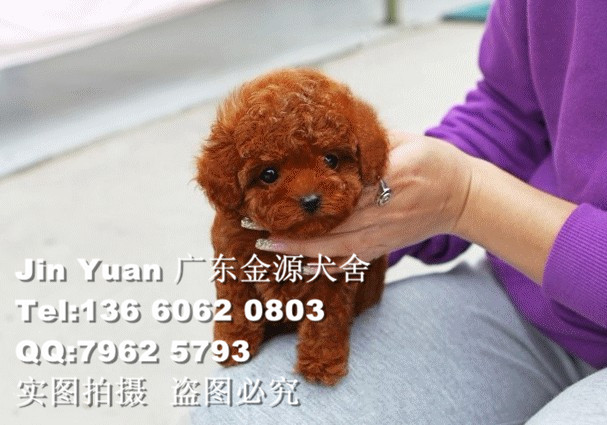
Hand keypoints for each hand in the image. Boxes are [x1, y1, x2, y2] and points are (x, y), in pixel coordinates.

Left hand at [248, 131, 472, 270]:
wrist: (463, 197)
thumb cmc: (435, 163)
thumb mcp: (407, 140)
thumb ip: (369, 140)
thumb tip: (330, 133)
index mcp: (393, 177)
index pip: (345, 190)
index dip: (310, 198)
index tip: (279, 197)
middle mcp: (387, 210)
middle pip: (334, 226)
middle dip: (295, 231)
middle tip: (257, 228)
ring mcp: (385, 234)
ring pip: (338, 249)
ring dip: (302, 251)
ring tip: (270, 248)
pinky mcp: (385, 247)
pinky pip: (351, 261)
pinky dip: (325, 264)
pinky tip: (300, 264)